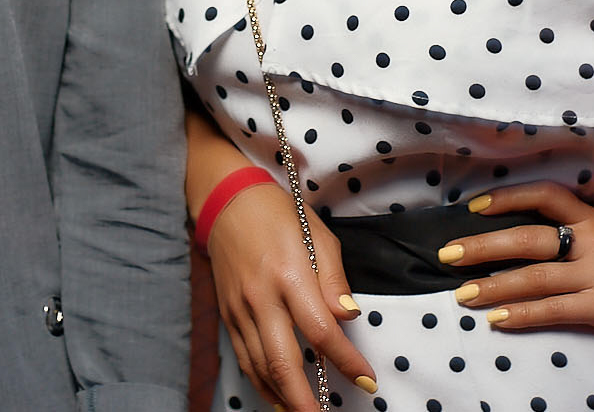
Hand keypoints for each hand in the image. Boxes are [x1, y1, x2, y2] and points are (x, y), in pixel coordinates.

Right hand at [205, 181, 377, 407]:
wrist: (227, 202)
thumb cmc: (278, 215)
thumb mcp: (317, 235)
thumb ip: (334, 281)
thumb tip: (348, 317)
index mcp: (289, 275)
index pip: (321, 330)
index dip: (345, 360)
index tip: (366, 379)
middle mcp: (261, 298)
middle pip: (282, 361)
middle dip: (305, 400)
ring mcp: (240, 310)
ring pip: (260, 367)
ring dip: (283, 397)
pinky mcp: (228, 316)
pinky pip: (244, 359)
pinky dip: (261, 383)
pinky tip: (278, 397)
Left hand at [441, 181, 593, 354]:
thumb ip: (580, 214)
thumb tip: (542, 197)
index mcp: (592, 218)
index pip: (545, 196)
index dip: (508, 198)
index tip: (474, 207)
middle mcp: (593, 240)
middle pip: (529, 238)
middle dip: (483, 246)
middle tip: (448, 254)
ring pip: (537, 277)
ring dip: (495, 286)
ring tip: (462, 293)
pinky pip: (555, 309)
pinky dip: (524, 314)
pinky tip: (498, 319)